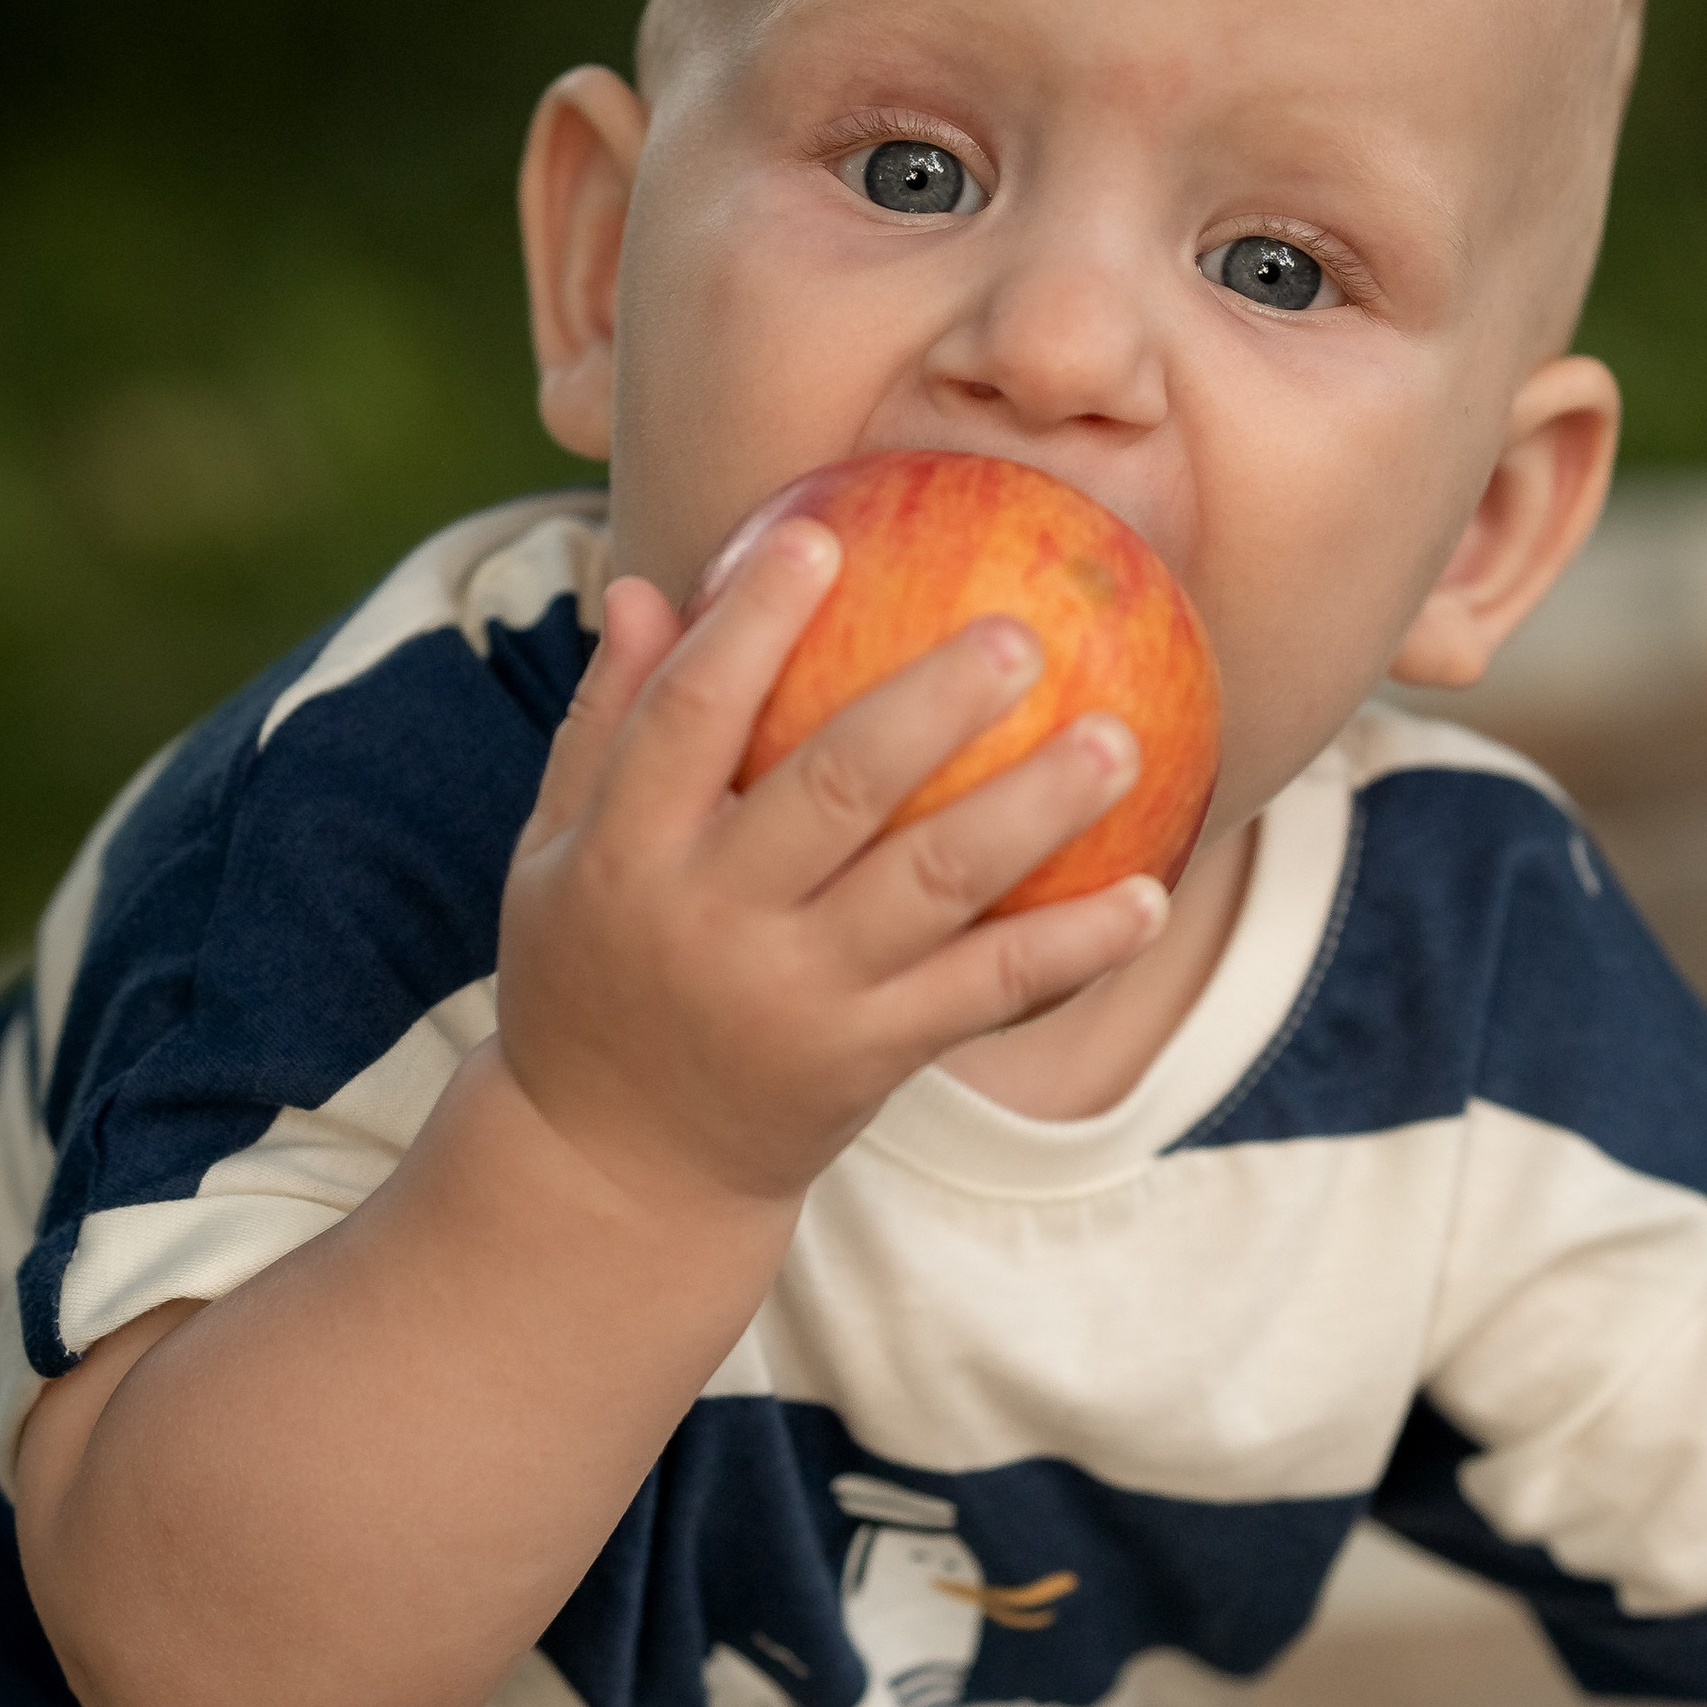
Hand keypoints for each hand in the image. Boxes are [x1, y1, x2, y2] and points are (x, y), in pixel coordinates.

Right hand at [495, 519, 1165, 1219]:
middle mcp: (711, 919)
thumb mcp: (559, 856)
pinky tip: (1148, 895)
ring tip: (1116, 739)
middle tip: (1019, 630)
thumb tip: (648, 583)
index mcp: (623, 852)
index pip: (689, 716)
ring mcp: (796, 995)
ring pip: (931, 884)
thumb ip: (607, 724)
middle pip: (832, 788)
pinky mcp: (866, 1059)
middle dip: (929, 702)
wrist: (618, 1170)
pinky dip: (1072, 947)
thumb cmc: (594, 977)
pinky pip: (986, 993)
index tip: (820, 537)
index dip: (750, 624)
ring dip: (1032, 808)